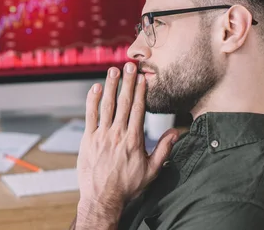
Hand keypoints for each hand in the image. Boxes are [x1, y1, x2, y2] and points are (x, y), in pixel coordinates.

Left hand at [76, 62, 179, 221]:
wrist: (103, 198)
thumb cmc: (128, 186)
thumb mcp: (152, 170)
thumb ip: (164, 150)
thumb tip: (175, 134)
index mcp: (134, 140)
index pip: (138, 109)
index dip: (140, 91)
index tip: (142, 78)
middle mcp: (118, 134)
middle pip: (123, 102)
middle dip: (127, 82)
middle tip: (130, 66)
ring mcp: (101, 135)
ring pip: (106, 106)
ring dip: (110, 86)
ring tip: (113, 71)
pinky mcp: (88, 139)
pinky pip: (90, 116)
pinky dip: (92, 101)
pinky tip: (96, 88)